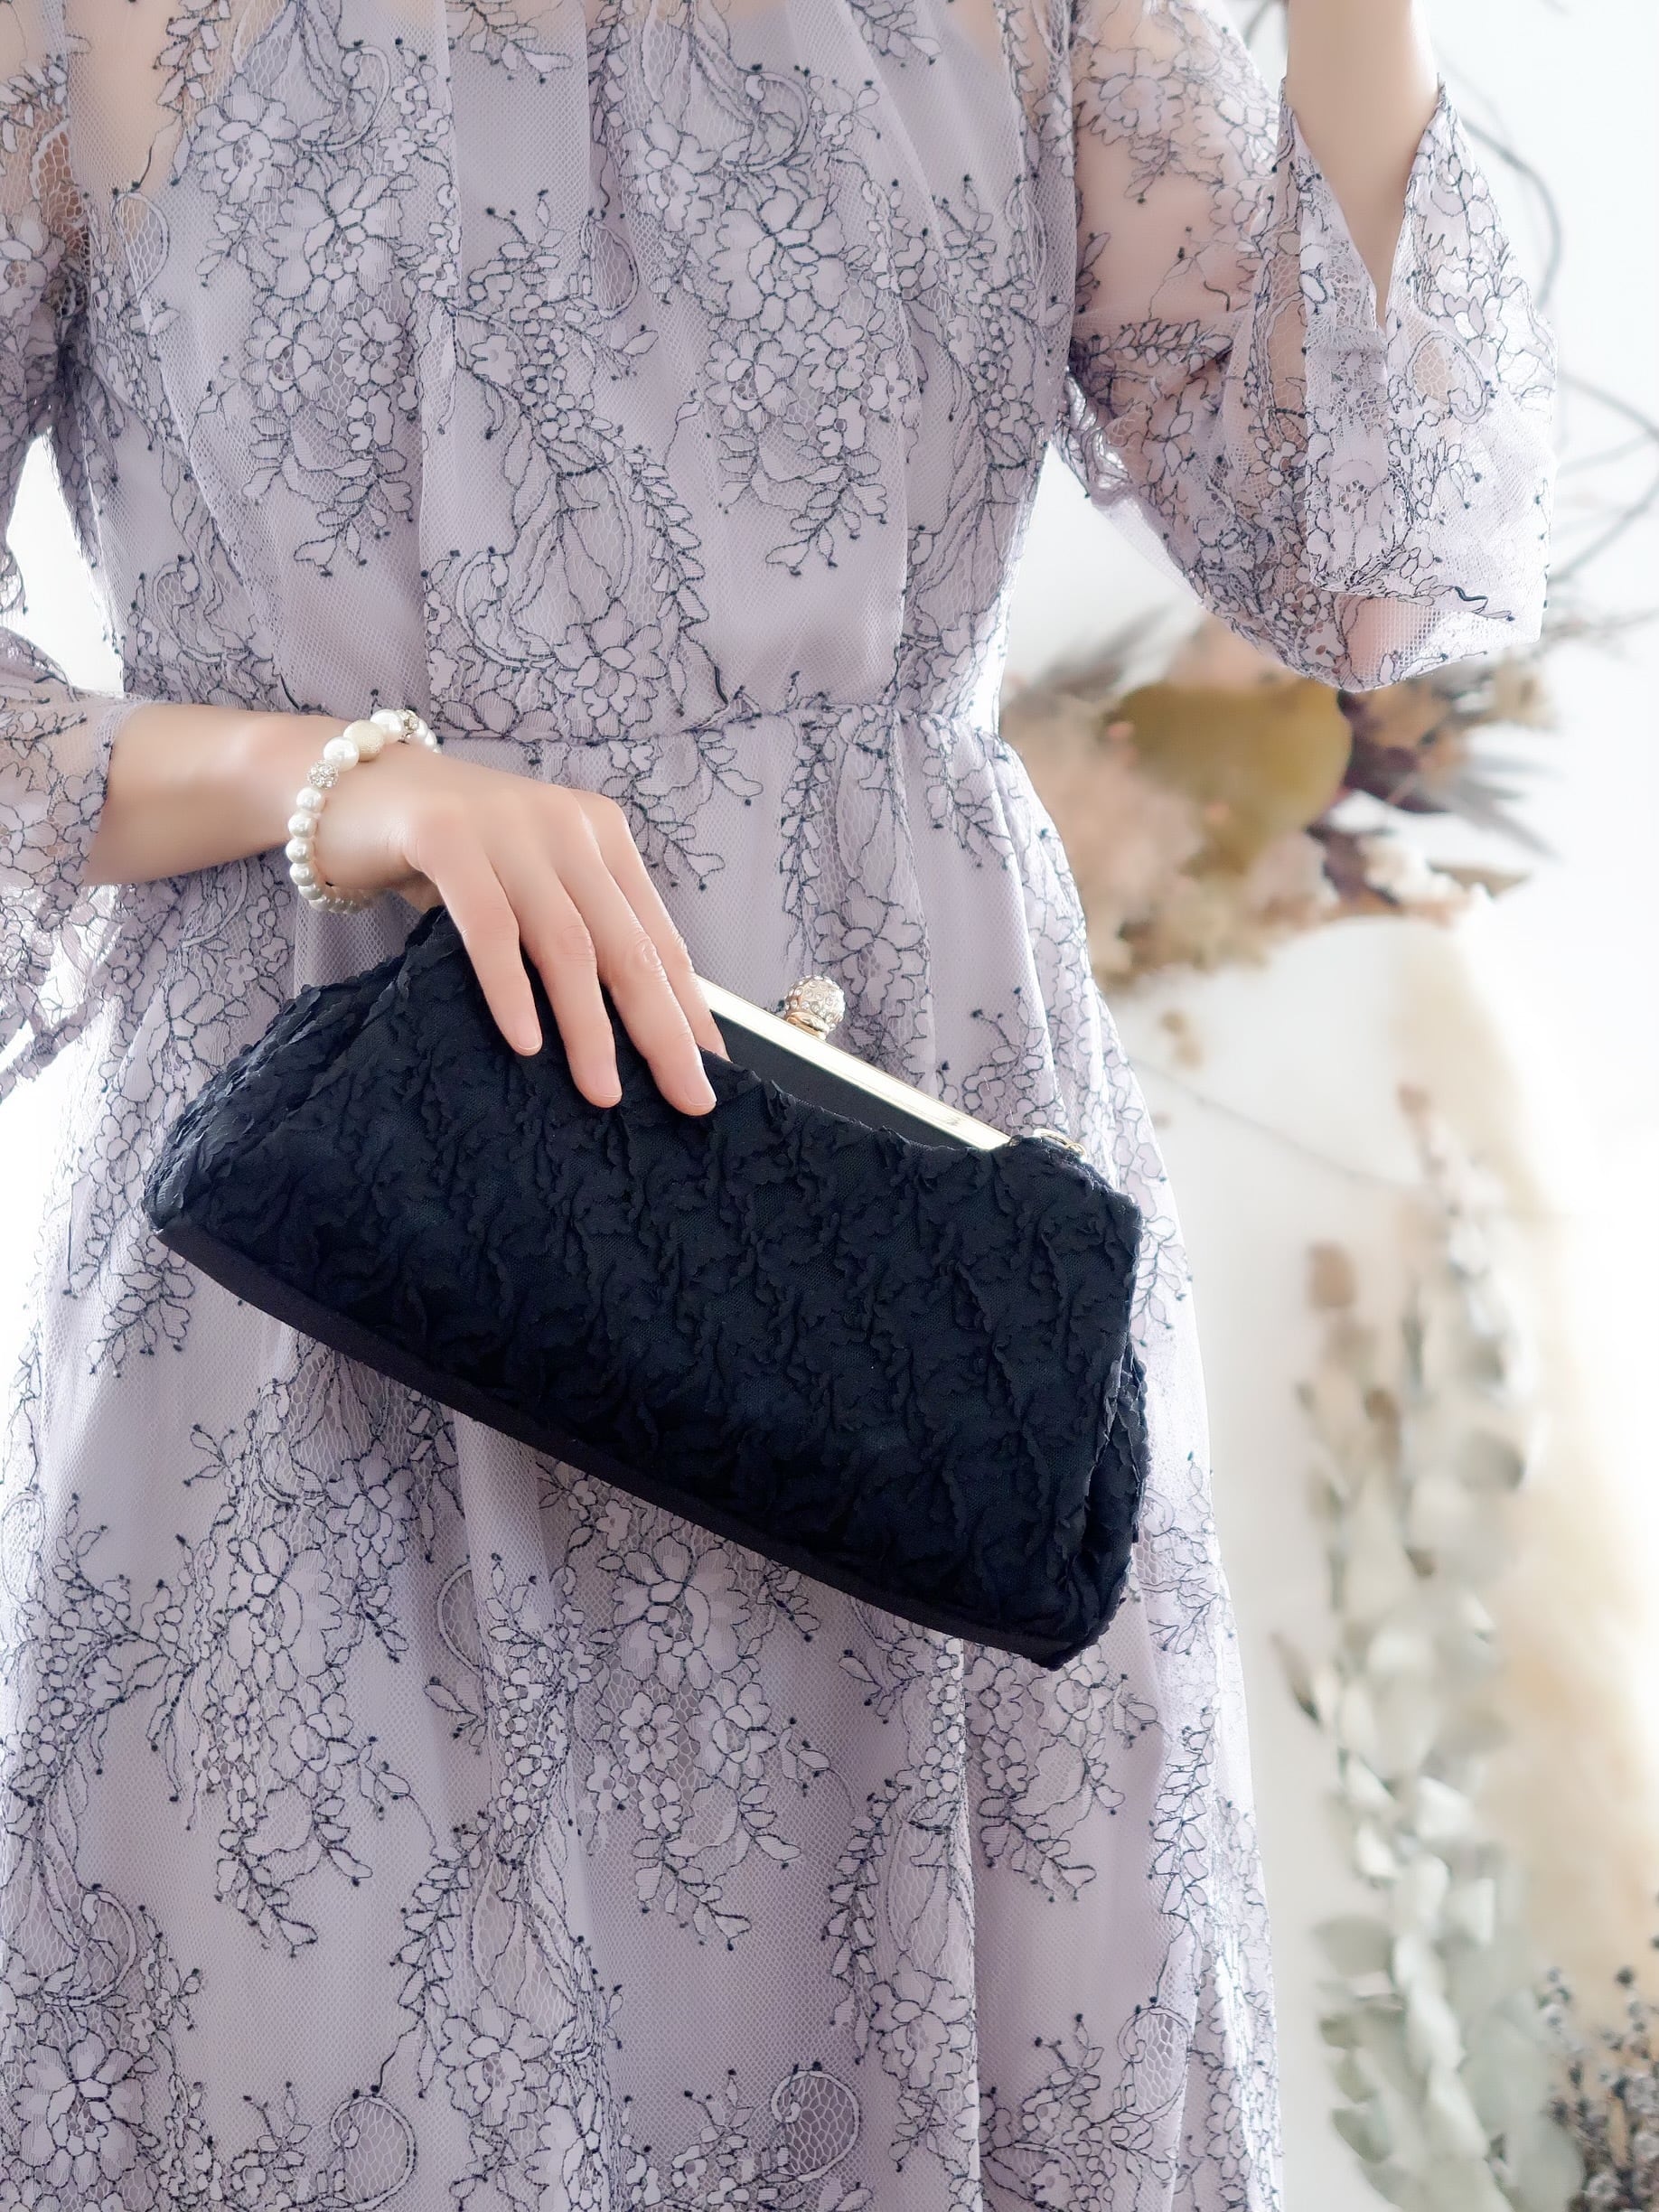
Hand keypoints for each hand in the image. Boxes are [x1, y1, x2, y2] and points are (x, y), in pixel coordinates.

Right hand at [308, 740, 724, 1113]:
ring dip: (588, 1025)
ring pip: (566, 941)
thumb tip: (631, 1035)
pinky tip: (524, 1042)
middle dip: (662, 1030)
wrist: (346, 785)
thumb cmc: (445, 855)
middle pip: (628, 945)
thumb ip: (574, 934)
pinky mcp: (445, 835)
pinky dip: (509, 987)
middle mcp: (567, 826)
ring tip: (602, 1093)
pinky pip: (489, 924)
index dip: (690, 1010)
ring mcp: (509, 826)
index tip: (715, 1074)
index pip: (660, 938)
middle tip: (688, 1099)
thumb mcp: (526, 888)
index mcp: (602, 838)